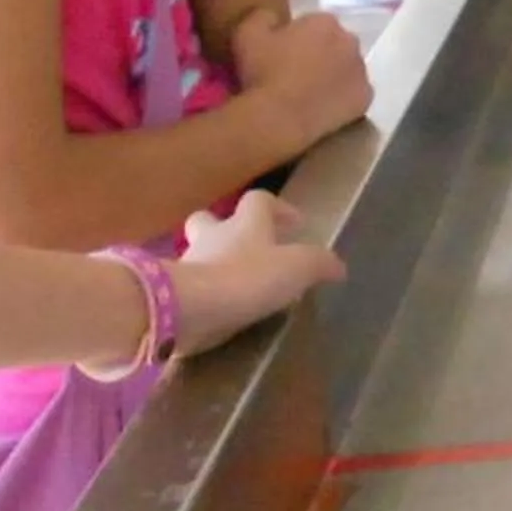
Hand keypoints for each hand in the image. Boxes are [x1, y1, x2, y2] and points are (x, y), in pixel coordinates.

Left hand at [165, 192, 344, 359]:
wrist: (189, 307)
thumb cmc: (247, 278)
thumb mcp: (298, 269)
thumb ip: (319, 264)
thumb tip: (338, 266)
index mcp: (246, 223)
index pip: (259, 200)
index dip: (277, 208)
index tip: (294, 224)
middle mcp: (214, 236)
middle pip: (211, 219)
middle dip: (226, 228)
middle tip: (248, 248)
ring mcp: (189, 263)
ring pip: (198, 253)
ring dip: (214, 263)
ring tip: (236, 285)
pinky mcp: (174, 292)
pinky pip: (190, 286)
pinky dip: (204, 293)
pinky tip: (219, 310)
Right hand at [231, 7, 373, 152]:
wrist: (278, 117)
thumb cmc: (263, 72)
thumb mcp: (247, 34)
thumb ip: (263, 16)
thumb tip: (274, 17)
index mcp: (325, 21)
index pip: (314, 24)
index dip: (298, 38)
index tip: (283, 54)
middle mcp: (350, 41)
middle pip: (336, 44)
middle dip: (320, 53)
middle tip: (297, 73)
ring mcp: (361, 70)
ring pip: (347, 68)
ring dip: (334, 75)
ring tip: (310, 92)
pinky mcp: (366, 97)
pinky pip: (355, 94)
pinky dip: (343, 99)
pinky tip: (323, 108)